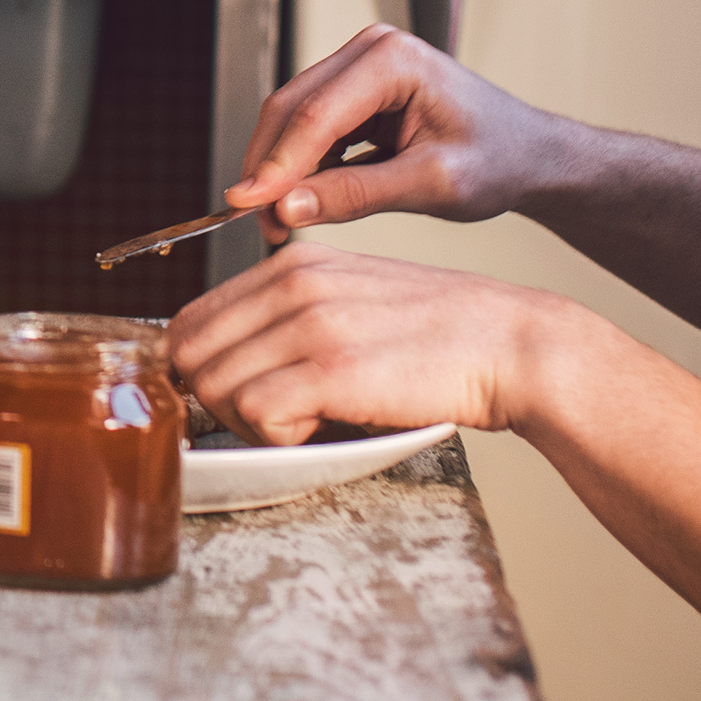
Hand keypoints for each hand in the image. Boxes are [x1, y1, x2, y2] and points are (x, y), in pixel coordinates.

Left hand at [171, 237, 589, 443]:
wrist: (512, 345)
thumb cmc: (437, 334)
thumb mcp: (351, 297)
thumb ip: (289, 314)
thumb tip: (225, 357)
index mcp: (291, 265)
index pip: (190, 319)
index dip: (199, 368)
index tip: (228, 395)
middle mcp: (293, 285)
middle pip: (189, 355)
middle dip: (213, 399)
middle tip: (266, 418)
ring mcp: (311, 324)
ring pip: (213, 385)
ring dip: (245, 422)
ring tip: (301, 421)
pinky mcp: (333, 369)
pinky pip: (254, 411)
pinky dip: (275, 435)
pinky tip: (319, 428)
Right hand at [222, 22, 579, 238]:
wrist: (530, 156)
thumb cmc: (501, 160)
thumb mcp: (432, 185)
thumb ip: (357, 195)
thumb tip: (288, 207)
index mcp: (394, 61)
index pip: (315, 115)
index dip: (276, 165)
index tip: (248, 207)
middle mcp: (370, 51)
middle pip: (291, 109)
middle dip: (269, 169)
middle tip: (258, 223)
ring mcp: (360, 67)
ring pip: (292, 119)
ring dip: (279, 170)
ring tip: (281, 221)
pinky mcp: (355, 91)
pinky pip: (309, 128)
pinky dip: (299, 166)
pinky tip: (304, 199)